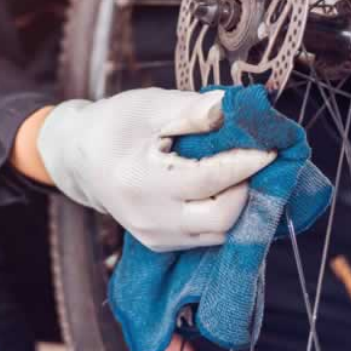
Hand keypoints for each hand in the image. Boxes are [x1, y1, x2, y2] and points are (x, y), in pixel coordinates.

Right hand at [36, 88, 275, 252]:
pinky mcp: (159, 244)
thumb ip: (194, 110)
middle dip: (247, 189)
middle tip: (257, 160)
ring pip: (218, 234)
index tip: (270, 146)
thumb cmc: (116, 124)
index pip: (208, 180)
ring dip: (240, 205)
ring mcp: (154, 236)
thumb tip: (237, 109)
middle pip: (221, 219)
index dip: (245, 164)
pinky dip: (224, 215)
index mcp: (140, 180)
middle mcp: (148, 217)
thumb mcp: (151, 106)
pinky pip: (205, 238)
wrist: (80, 158)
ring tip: (245, 172)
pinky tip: (227, 188)